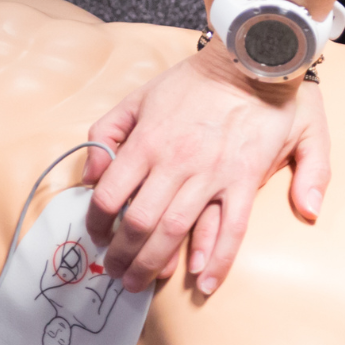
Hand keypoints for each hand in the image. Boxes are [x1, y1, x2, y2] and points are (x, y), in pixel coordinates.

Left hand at [82, 44, 330, 295]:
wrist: (252, 61)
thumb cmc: (195, 81)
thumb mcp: (138, 94)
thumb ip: (108, 131)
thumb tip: (92, 175)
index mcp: (147, 142)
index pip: (109, 195)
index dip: (96, 223)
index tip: (95, 236)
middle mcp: (175, 163)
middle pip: (139, 222)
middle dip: (122, 255)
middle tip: (115, 273)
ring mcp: (211, 175)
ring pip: (176, 231)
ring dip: (155, 263)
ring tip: (142, 283)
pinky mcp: (244, 180)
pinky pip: (231, 228)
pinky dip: (218, 260)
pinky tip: (203, 283)